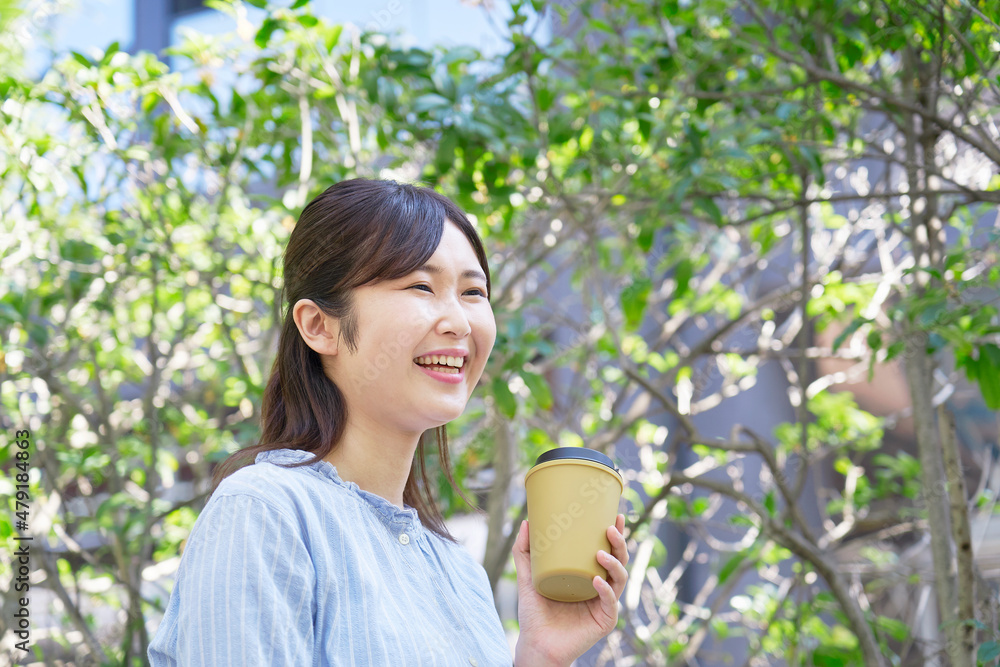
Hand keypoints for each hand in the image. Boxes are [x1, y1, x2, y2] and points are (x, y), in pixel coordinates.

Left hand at [511, 514, 629, 666]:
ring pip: (620, 579)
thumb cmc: (534, 613)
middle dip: (620, 544)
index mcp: (588, 575)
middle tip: (610, 529)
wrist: (535, 644)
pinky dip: (605, 591)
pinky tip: (597, 581)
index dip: (615, 534)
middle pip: (619, 561)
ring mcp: (603, 604)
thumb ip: (524, 552)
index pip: (607, 550)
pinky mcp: (603, 621)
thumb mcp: (528, 577)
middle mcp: (600, 588)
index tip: (614, 515)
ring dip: (615, 564)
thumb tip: (527, 523)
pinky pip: (609, 603)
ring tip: (601, 554)